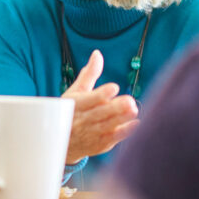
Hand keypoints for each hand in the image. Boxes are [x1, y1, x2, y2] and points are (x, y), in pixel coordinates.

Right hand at [62, 49, 139, 163]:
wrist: (63, 142)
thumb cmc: (71, 111)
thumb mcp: (75, 92)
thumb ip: (89, 74)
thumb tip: (97, 54)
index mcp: (76, 105)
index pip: (89, 99)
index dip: (101, 94)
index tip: (113, 87)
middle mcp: (83, 120)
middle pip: (100, 114)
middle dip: (114, 108)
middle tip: (129, 100)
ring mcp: (92, 134)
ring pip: (107, 126)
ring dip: (121, 119)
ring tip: (134, 109)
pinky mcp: (101, 144)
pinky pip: (113, 138)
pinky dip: (125, 132)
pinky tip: (136, 125)